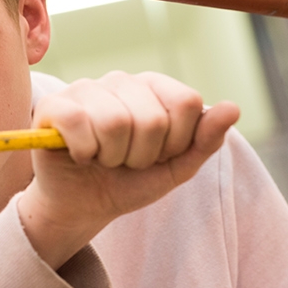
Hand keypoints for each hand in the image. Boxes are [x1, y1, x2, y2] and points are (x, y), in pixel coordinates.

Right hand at [17, 71, 239, 268]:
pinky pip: (78, 123)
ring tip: (103, 159)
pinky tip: (80, 155)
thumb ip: (204, 141)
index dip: (177, 142)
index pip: (187, 102)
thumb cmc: (127, 182)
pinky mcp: (54, 105)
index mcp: (153, 88)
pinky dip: (84, 152)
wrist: (82, 207)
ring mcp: (84, 89)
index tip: (158, 156)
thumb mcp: (174, 169)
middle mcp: (120, 80)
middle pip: (152, 118)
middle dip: (142, 156)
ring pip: (114, 122)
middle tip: (125, 162)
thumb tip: (233, 107)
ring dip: (111, 157)